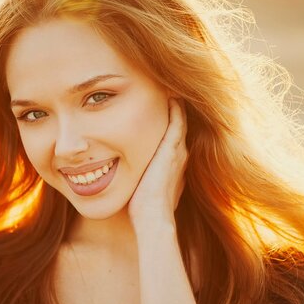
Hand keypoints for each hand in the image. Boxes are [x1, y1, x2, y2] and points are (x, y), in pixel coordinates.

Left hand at [128, 97, 187, 225]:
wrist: (153, 218)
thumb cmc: (144, 209)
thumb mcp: (143, 189)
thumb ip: (140, 179)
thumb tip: (123, 177)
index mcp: (173, 163)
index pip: (172, 136)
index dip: (167, 121)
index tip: (160, 107)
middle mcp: (180, 154)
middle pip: (179, 124)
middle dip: (173, 108)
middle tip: (167, 89)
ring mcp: (178, 150)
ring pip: (180, 118)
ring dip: (175, 103)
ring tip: (168, 86)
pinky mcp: (172, 147)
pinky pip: (177, 118)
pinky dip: (175, 104)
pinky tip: (169, 90)